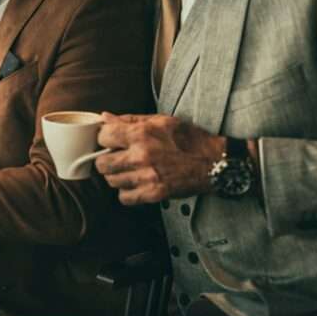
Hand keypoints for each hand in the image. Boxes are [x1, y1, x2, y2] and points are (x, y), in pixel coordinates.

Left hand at [95, 113, 225, 204]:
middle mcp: (141, 156)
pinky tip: (136, 183)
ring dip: (117, 176)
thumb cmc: (189, 140)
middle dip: (107, 160)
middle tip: (116, 158)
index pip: (103, 136)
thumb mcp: (161, 121)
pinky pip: (124, 198)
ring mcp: (147, 177)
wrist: (214, 162)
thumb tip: (105, 118)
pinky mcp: (154, 194)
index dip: (105, 138)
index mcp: (142, 134)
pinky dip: (127, 193)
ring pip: (111, 181)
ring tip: (129, 170)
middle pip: (102, 163)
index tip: (110, 141)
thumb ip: (130, 119)